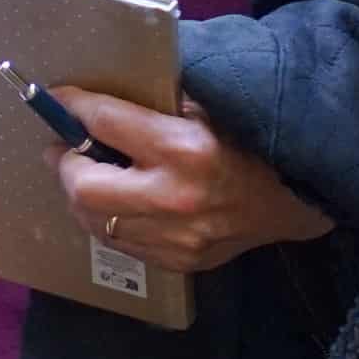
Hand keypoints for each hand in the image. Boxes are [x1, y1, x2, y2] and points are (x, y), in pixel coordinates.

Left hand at [48, 88, 333, 274]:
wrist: (298, 195)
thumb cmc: (249, 139)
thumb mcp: (207, 106)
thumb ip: (155, 102)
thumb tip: (98, 96)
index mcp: (185, 149)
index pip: (104, 123)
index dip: (73, 108)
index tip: (60, 100)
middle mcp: (176, 198)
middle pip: (83, 188)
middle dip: (67, 164)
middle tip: (69, 148)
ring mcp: (178, 238)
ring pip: (94, 222)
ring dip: (83, 196)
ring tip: (92, 174)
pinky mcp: (180, 262)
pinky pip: (121, 243)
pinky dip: (110, 221)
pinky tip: (122, 202)